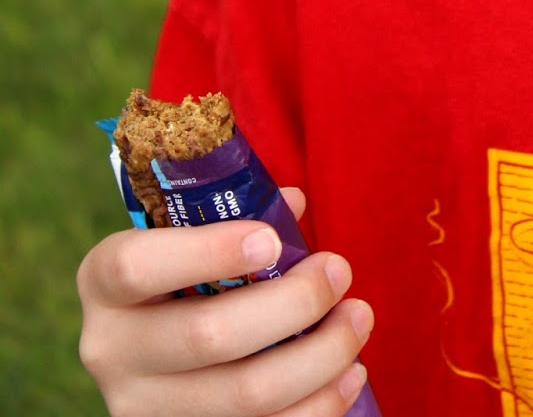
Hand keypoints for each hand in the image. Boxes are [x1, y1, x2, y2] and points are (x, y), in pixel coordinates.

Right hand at [77, 188, 372, 416]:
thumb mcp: (191, 234)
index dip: (208, 252)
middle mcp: (112, 352)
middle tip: (340, 271)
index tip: (272, 239)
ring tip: (358, 318)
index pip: (138, 268)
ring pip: (246, 395)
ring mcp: (144, 410)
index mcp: (104, 282)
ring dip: (320, 355)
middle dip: (293, 302)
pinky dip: (319, 406)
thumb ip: (238, 213)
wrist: (157, 346)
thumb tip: (293, 205)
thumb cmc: (187, 271)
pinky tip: (350, 374)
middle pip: (209, 336)